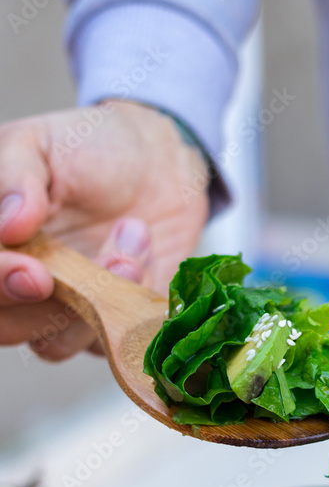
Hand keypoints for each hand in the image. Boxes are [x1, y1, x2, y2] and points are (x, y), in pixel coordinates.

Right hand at [0, 101, 209, 359]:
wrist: (156, 163)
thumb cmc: (87, 149)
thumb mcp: (38, 145)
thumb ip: (16, 178)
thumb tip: (7, 225)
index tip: (31, 272)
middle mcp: (17, 286)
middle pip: (7, 327)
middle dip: (45, 309)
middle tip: (82, 270)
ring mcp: (63, 311)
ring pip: (59, 342)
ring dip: (100, 299)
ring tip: (132, 234)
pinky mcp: (110, 325)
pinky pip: (115, 337)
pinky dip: (133, 298)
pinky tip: (144, 248)